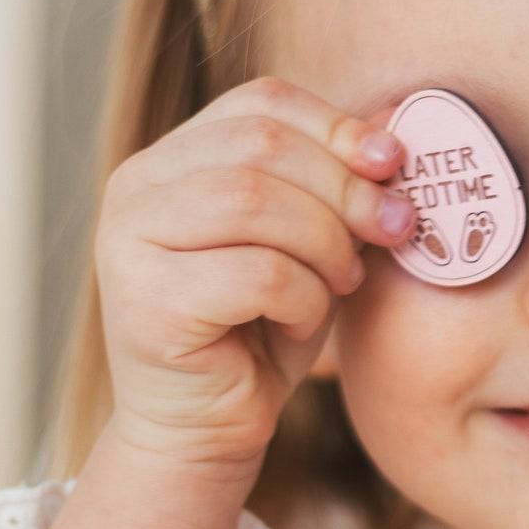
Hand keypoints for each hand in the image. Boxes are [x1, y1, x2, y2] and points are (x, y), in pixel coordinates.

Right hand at [95, 76, 417, 473]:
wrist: (209, 426)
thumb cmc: (263, 327)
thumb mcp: (314, 240)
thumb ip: (342, 179)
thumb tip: (399, 120)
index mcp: (173, 157)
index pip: (261, 102)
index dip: (337, 126)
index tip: (392, 165)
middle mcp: (136, 187)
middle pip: (262, 145)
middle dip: (344, 187)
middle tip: (391, 230)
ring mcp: (128, 241)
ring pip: (254, 201)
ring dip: (325, 243)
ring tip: (342, 281)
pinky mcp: (143, 300)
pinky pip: (256, 274)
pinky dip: (303, 298)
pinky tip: (297, 323)